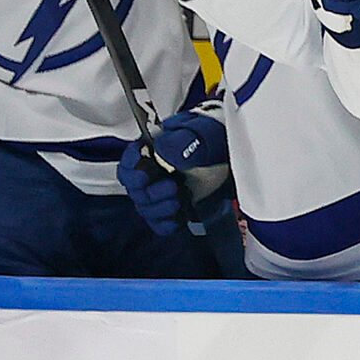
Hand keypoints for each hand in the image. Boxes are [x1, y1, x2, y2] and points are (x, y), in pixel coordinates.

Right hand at [117, 108, 230, 234]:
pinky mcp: (174, 209)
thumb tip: (164, 151)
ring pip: (146, 208)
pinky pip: (160, 223)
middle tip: (171, 186)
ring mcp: (161, 193)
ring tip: (177, 201)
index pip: (129, 163)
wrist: (230, 157)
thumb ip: (180, 142)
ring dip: (159, 208)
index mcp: (151, 152)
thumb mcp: (199, 135)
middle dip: (150, 192)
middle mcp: (152, 174)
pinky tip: (177, 219)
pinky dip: (166, 224)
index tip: (143, 173)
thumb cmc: (212, 141)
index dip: (132, 168)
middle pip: (135, 190)